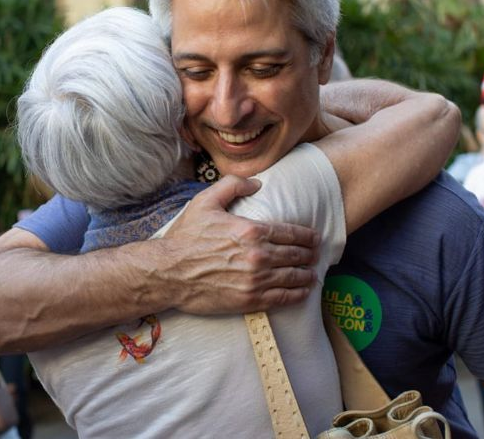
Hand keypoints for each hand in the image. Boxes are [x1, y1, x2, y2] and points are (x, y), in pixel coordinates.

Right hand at [156, 175, 319, 314]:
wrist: (168, 272)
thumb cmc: (186, 237)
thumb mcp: (205, 202)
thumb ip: (233, 185)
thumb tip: (256, 183)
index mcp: (251, 231)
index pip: (291, 233)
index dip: (307, 236)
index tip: (315, 237)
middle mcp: (258, 256)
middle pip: (296, 255)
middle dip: (309, 255)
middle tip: (315, 254)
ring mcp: (256, 280)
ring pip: (293, 278)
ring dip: (307, 275)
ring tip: (312, 274)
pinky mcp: (250, 300)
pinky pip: (282, 298)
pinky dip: (297, 295)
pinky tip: (303, 292)